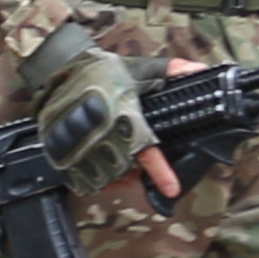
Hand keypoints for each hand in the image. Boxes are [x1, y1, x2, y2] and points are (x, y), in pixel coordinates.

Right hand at [23, 16, 180, 206]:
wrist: (58, 71)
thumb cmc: (102, 71)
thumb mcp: (138, 68)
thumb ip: (171, 70)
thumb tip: (200, 71)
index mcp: (122, 114)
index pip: (143, 148)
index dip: (159, 171)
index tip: (172, 189)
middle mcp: (99, 132)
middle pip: (125, 169)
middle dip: (138, 174)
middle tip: (146, 170)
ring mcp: (78, 146)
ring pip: (106, 177)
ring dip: (120, 177)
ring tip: (128, 168)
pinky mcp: (64, 154)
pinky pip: (85, 179)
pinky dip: (100, 180)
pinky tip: (107, 170)